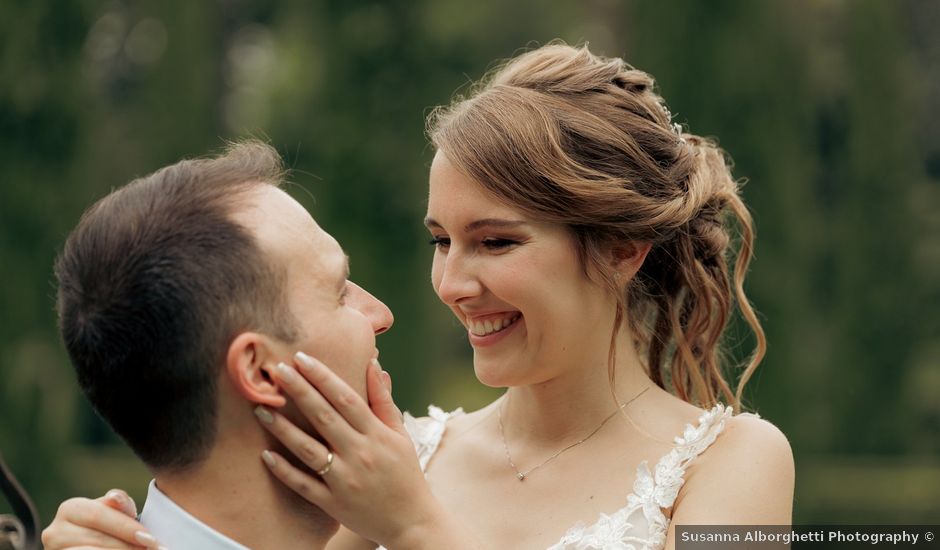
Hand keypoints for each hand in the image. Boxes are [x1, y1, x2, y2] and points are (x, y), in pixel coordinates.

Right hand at [41, 489, 164, 548]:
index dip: (126, 527)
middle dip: (126, 546)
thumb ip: (120, 504)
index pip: (98, 515)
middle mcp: (55, 531)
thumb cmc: (110, 528)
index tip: (150, 538)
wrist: (93, 543)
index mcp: (70, 509)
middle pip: (96, 538)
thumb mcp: (116, 513)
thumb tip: (114, 498)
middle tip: (150, 549)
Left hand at [256, 352, 445, 547]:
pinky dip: (284, 470)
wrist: (411, 521)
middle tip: (276, 370)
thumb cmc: (405, 472)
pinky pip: (304, 485)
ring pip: (308, 449)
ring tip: (261, 409)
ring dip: (283, 428)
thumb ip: (383, 400)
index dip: (323, 376)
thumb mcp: (400, 433)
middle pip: (324, 417)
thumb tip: (373, 364)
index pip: (346, 398)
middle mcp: (360, 454)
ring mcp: (345, 480)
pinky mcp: (333, 503)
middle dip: (299, 391)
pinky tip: (265, 455)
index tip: (302, 358)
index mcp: (377, 434)